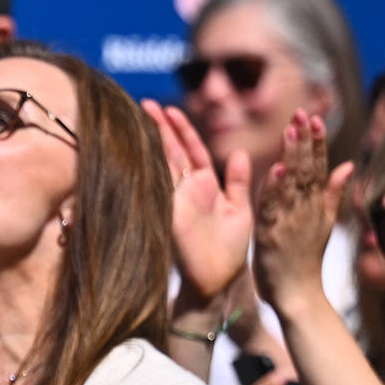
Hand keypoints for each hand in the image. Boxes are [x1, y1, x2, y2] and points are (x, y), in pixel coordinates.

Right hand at [146, 98, 252, 305]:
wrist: (219, 281)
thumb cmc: (230, 251)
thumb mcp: (240, 209)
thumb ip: (239, 182)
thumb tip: (239, 154)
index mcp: (205, 185)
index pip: (192, 149)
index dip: (182, 129)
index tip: (170, 108)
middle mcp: (187, 189)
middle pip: (172, 150)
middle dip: (161, 126)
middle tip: (146, 103)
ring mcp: (176, 199)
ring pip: (163, 161)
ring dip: (154, 138)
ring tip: (144, 114)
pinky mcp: (170, 211)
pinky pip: (161, 183)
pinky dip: (153, 164)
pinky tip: (144, 146)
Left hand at [253, 112, 351, 315]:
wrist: (298, 295)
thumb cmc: (305, 259)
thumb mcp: (324, 223)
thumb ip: (334, 194)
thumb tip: (348, 164)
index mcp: (315, 205)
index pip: (318, 167)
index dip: (316, 142)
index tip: (313, 117)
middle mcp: (306, 209)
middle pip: (307, 169)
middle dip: (305, 140)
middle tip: (302, 113)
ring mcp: (290, 221)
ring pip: (292, 183)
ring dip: (292, 156)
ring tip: (291, 130)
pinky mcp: (272, 234)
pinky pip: (273, 208)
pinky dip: (275, 189)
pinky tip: (276, 169)